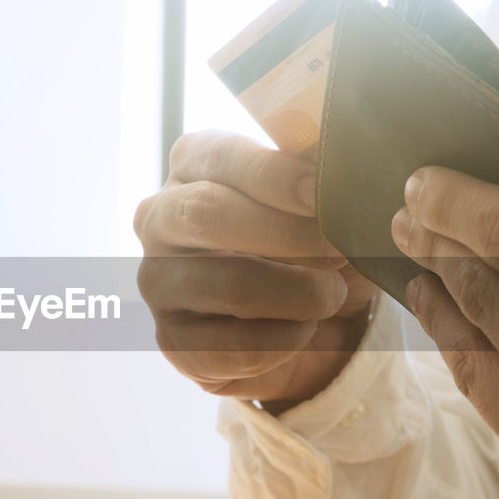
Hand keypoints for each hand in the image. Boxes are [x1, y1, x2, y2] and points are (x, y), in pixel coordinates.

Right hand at [134, 130, 376, 407]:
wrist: (327, 325)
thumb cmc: (321, 242)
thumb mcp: (328, 197)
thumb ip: (321, 166)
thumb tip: (327, 151)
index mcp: (194, 162)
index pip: (219, 157)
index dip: (272, 175)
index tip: (321, 192)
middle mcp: (160, 217)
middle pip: (206, 214)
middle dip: (285, 234)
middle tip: (340, 250)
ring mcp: (158, 282)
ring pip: (227, 285)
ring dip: (299, 294)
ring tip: (333, 296)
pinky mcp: (173, 342)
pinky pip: (234, 347)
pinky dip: (286, 341)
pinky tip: (304, 331)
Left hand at [391, 166, 498, 498]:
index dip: (456, 204)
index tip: (422, 182)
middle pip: (484, 296)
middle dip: (437, 248)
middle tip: (409, 218)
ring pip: (474, 359)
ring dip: (440, 308)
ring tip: (418, 272)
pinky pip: (495, 411)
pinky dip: (472, 363)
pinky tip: (458, 334)